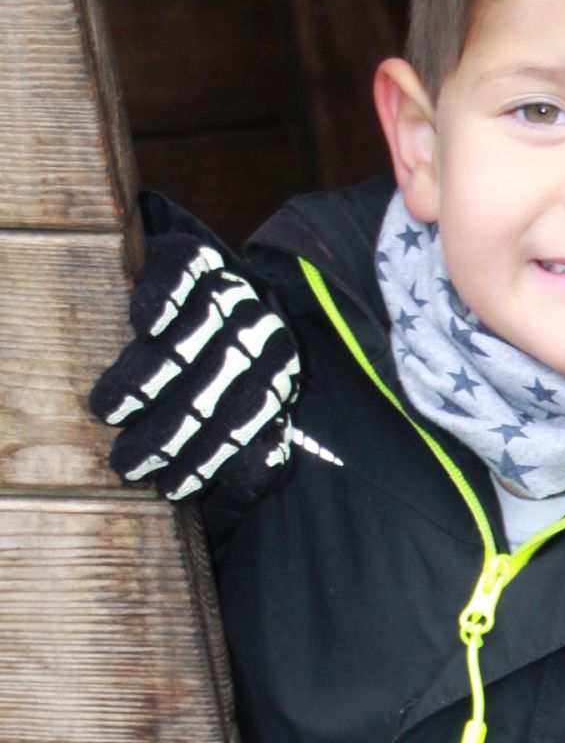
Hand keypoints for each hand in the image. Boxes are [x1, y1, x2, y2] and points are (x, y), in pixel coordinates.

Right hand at [89, 220, 299, 506]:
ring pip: (196, 331)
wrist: (205, 294)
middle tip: (126, 464)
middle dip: (168, 431)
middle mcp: (259, 328)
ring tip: (110, 412)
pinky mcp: (196, 254)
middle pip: (214, 381)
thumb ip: (255, 452)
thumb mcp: (245, 420)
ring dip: (150, 375)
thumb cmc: (215, 376)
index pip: (245, 418)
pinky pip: (185, 272)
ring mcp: (229, 287)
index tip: (168, 489)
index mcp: (277, 370)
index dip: (205, 459)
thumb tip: (251, 474)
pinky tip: (142, 326)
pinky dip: (165, 296)